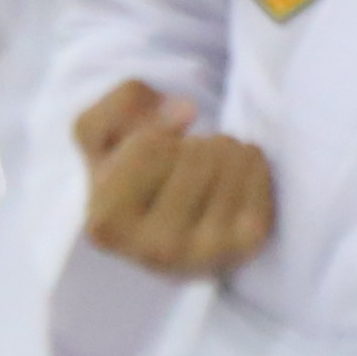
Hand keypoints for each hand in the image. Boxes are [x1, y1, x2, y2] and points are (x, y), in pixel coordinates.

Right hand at [74, 78, 273, 282]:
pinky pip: (257, 169)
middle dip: (191, 142)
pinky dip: (249, 159)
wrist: (168, 235)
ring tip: (208, 171)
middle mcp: (156, 249)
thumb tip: (187, 111)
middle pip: (195, 153)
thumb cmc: (130, 178)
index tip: (153, 150)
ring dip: (222, 147)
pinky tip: (232, 179)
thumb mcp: (99, 134)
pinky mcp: (247, 243)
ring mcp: (205, 252)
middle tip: (184, 163)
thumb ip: (123, 103)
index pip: (149, 146)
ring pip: (230, 156)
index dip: (156, 132)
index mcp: (108, 225)